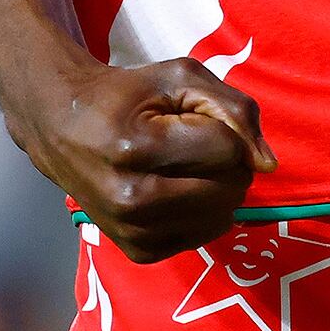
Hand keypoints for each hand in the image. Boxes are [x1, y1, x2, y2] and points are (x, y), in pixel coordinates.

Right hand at [11, 55, 272, 261]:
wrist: (61, 128)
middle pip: (229, 187)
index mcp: (136, 149)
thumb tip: (267, 165)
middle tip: (195, 144)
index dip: (224, 128)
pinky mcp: (137, 251)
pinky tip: (177, 192)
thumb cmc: (127, 97)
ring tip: (186, 167)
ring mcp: (131, 231)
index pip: (227, 149)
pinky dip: (202, 214)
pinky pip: (202, 236)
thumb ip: (235, 109)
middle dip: (228, 161)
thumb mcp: (181, 79)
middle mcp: (131, 199)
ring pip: (221, 217)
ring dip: (219, 189)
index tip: (192, 120)